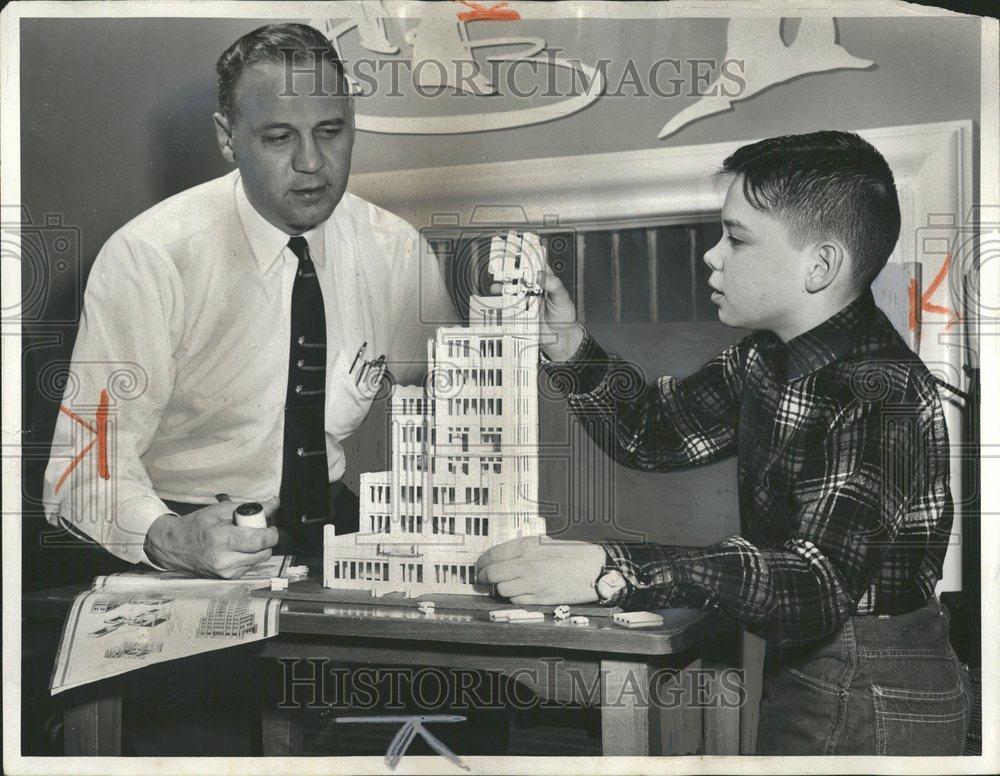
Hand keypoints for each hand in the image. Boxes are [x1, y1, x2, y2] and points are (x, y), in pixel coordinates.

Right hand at [144, 497, 279, 577]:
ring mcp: (226, 573)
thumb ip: (250, 508)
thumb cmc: (197, 526)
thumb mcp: (222, 510)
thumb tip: (274, 503)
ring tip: (241, 538)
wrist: (174, 546)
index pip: (260, 541)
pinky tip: (236, 548)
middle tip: (255, 530)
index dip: (271, 533)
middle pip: (264, 553)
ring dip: (257, 548)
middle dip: (265, 540)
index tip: (269, 526)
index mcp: (223, 541)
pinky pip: (249, 566)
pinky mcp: (227, 578)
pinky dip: (248, 556)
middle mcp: (226, 561)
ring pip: (258, 560)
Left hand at [475, 536, 605, 604]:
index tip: (479, 568)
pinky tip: (521, 592)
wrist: (596, 569)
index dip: (481, 564)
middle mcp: (527, 563)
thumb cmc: (574, 555)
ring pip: (502, 590)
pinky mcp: (540, 598)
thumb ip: (524, 549)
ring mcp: (533, 582)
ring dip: (500, 589)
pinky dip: (514, 598)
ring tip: (505, 585)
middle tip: (483, 580)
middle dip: (484, 578)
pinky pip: (516, 600)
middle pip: (492, 574)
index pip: (492, 555)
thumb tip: (502, 557)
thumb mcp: (545, 542)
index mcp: (527, 546)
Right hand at [490, 246, 583, 361]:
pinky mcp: (519, 311)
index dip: (528, 253)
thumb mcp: (563, 298)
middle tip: (503, 263)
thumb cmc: (564, 317)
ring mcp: (525, 299)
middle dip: (510, 267)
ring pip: (511, 287)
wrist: (560, 339)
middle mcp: (533, 287)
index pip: (536, 262)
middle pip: (519, 273)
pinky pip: (508, 303)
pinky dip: (500, 298)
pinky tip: (497, 295)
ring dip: (503, 283)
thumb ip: (553, 285)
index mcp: (546, 280)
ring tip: (498, 281)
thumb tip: (540, 274)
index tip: (520, 245)